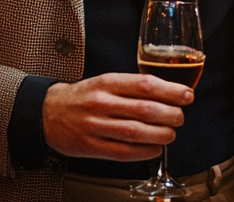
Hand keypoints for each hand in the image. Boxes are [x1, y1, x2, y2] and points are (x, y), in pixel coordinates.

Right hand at [42, 73, 192, 161]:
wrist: (46, 113)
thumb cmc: (82, 97)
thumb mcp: (104, 82)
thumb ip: (131, 87)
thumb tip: (168, 95)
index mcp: (106, 82)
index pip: (144, 84)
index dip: (170, 91)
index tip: (187, 95)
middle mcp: (100, 103)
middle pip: (144, 109)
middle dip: (170, 115)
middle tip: (180, 117)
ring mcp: (94, 126)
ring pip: (136, 132)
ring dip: (160, 135)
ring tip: (171, 134)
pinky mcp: (90, 147)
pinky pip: (123, 152)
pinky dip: (144, 152)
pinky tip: (155, 149)